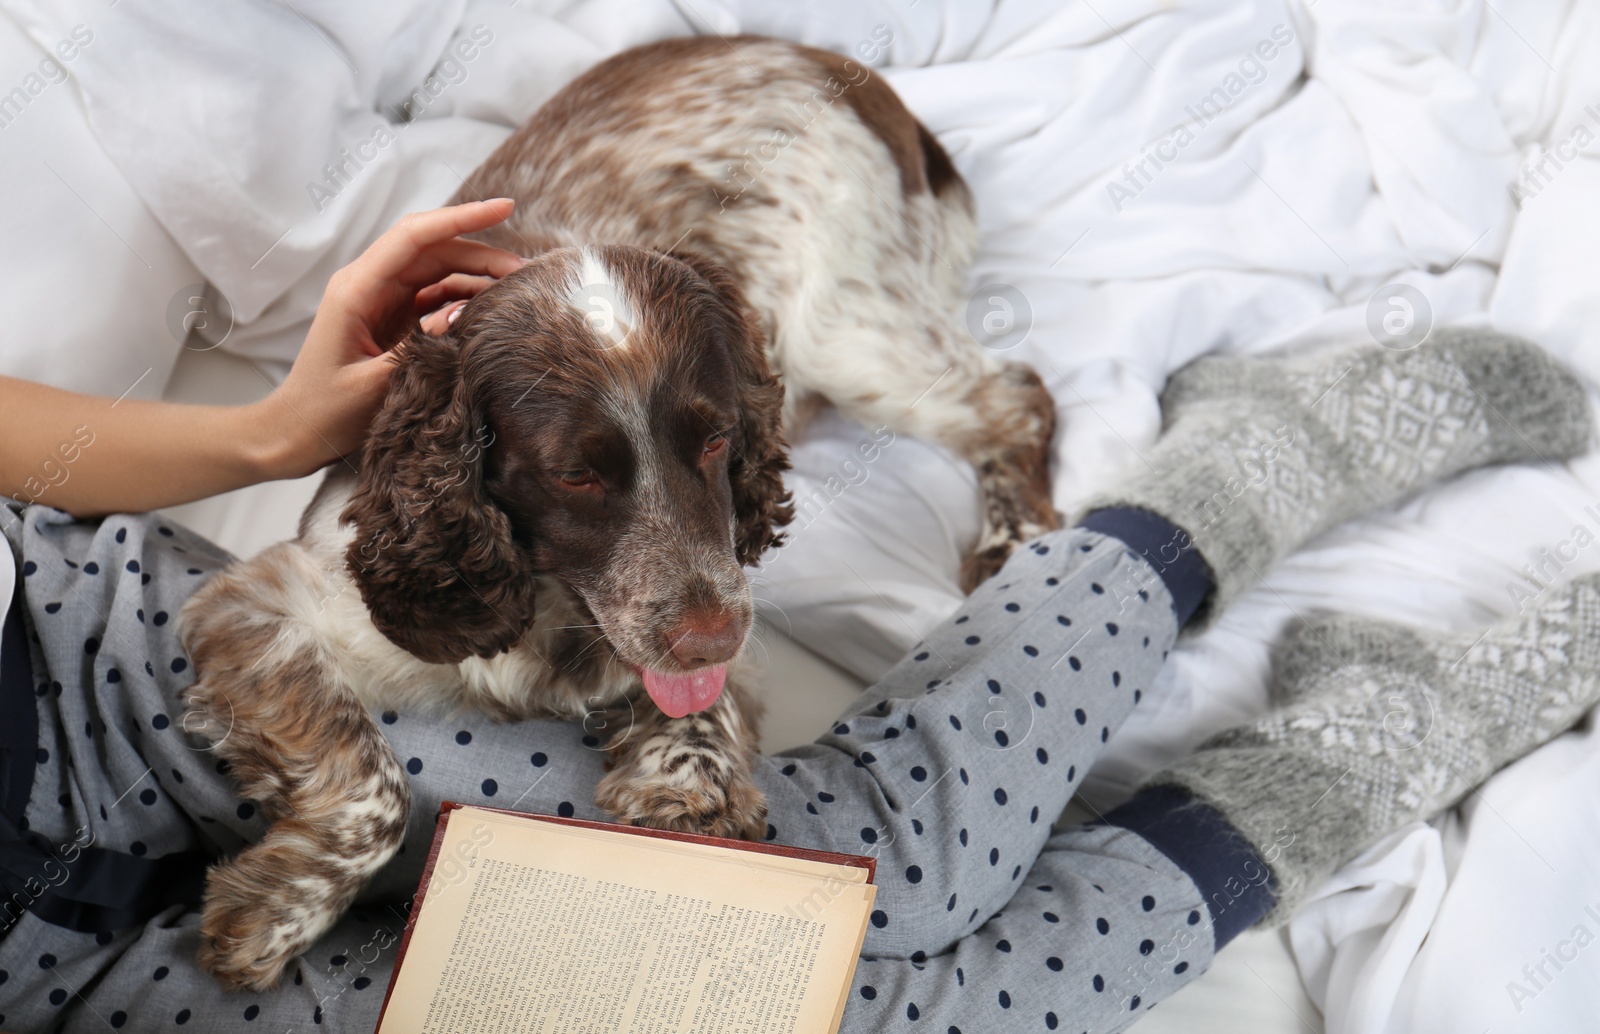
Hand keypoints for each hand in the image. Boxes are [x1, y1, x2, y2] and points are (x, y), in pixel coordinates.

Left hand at [253, 199, 524, 477]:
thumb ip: (422, 346)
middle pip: (433, 250)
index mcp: (356, 289)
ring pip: (438, 271)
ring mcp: (382, 300)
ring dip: (477, 276)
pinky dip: (465, 299)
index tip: (505, 208)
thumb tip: (465, 312)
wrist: (296, 432)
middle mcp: (369, 285)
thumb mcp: (376, 384)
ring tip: (518, 291)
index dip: (460, 219)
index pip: (414, 238)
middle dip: (481, 252)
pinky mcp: (393, 319)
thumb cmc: (325, 412)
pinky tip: (492, 310)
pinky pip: (436, 297)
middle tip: (527, 272)